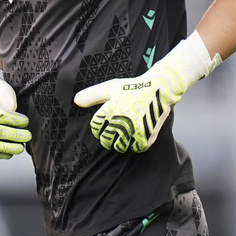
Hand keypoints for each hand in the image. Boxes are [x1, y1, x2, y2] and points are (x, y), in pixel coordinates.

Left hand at [74, 32, 218, 152]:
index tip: (105, 124)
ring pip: (119, 147)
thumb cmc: (133, 87)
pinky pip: (135, 148)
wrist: (159, 89)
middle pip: (106, 141)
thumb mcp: (111, 87)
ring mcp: (134, 130)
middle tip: (114, 132)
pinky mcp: (146, 136)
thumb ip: (92, 95)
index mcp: (110, 109)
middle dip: (107, 138)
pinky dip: (134, 145)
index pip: (96, 127)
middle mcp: (121, 121)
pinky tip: (135, 136)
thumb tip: (76, 101)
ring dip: (120, 143)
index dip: (99, 127)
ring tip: (124, 135)